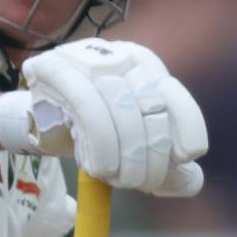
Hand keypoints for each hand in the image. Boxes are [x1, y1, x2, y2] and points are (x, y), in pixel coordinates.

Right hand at [18, 39, 207, 196]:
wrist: (43, 123)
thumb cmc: (92, 133)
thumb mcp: (133, 146)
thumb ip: (163, 161)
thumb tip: (192, 182)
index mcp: (144, 64)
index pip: (171, 94)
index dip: (185, 126)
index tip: (184, 157)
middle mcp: (117, 54)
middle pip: (147, 105)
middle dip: (149, 152)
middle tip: (143, 183)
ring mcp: (85, 56)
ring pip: (117, 108)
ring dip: (124, 153)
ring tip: (121, 180)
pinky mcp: (55, 67)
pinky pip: (84, 106)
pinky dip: (99, 143)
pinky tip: (100, 167)